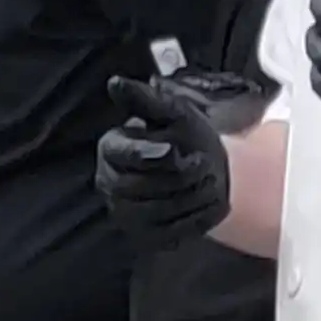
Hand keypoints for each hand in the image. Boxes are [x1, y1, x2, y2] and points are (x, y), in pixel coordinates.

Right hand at [96, 75, 230, 248]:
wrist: (208, 168)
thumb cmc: (187, 136)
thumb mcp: (173, 113)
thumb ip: (145, 100)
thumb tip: (115, 83)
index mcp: (111, 149)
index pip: (123, 156)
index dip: (149, 155)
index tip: (174, 149)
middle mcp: (109, 184)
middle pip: (140, 187)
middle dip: (179, 176)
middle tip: (205, 164)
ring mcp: (126, 215)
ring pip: (158, 211)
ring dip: (192, 195)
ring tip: (211, 179)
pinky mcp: (148, 237)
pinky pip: (173, 232)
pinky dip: (197, 216)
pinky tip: (209, 201)